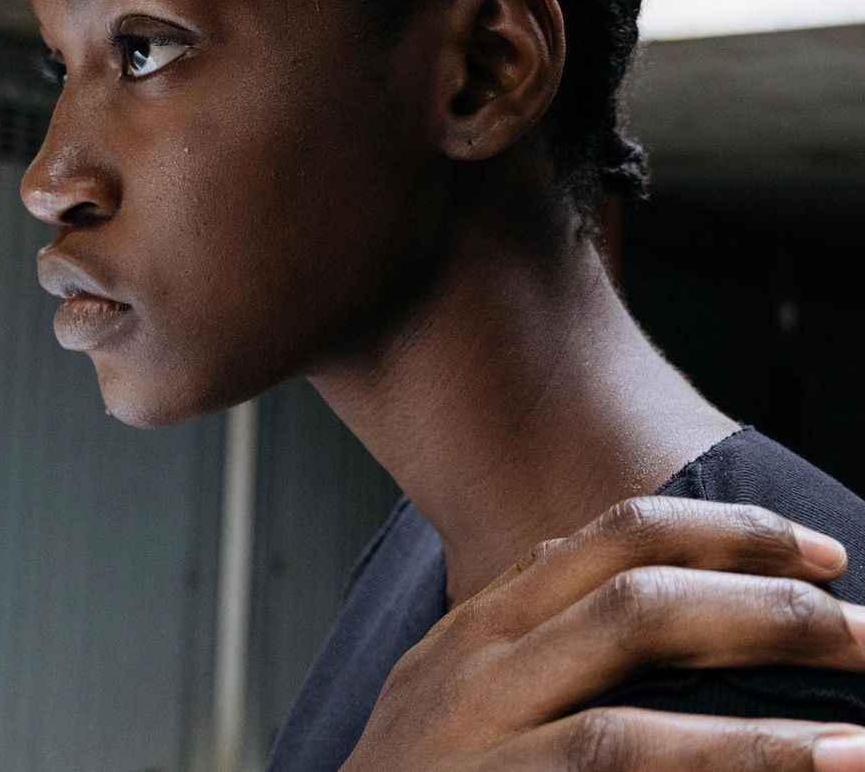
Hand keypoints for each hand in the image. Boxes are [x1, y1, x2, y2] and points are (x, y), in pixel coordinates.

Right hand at [340, 496, 864, 769]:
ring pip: (632, 638)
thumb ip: (533, 656)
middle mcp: (475, 661)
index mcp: (475, 631)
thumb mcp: (456, 712)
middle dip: (759, 585)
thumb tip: (661, 618)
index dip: (718, 533)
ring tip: (861, 696)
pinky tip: (818, 759)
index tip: (808, 551)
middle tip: (862, 620)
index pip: (608, 538)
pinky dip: (735, 754)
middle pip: (632, 576)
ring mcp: (482, 727)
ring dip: (760, 646)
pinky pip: (625, 756)